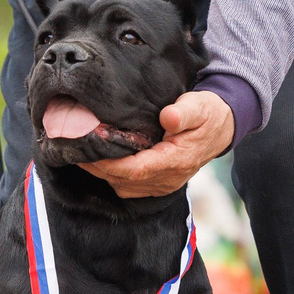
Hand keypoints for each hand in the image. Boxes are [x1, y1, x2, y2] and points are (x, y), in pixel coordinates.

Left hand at [82, 89, 233, 197]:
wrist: (221, 129)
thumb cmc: (208, 115)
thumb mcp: (200, 107)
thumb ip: (184, 112)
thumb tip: (168, 117)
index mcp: (176, 161)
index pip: (136, 170)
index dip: (109, 163)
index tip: (89, 148)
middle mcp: (167, 178)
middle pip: (123, 180)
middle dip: (96, 167)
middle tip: (72, 148)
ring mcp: (162, 183)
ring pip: (123, 186)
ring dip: (101, 172)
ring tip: (80, 153)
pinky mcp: (157, 182)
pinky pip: (128, 185)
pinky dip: (110, 174)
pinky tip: (98, 159)